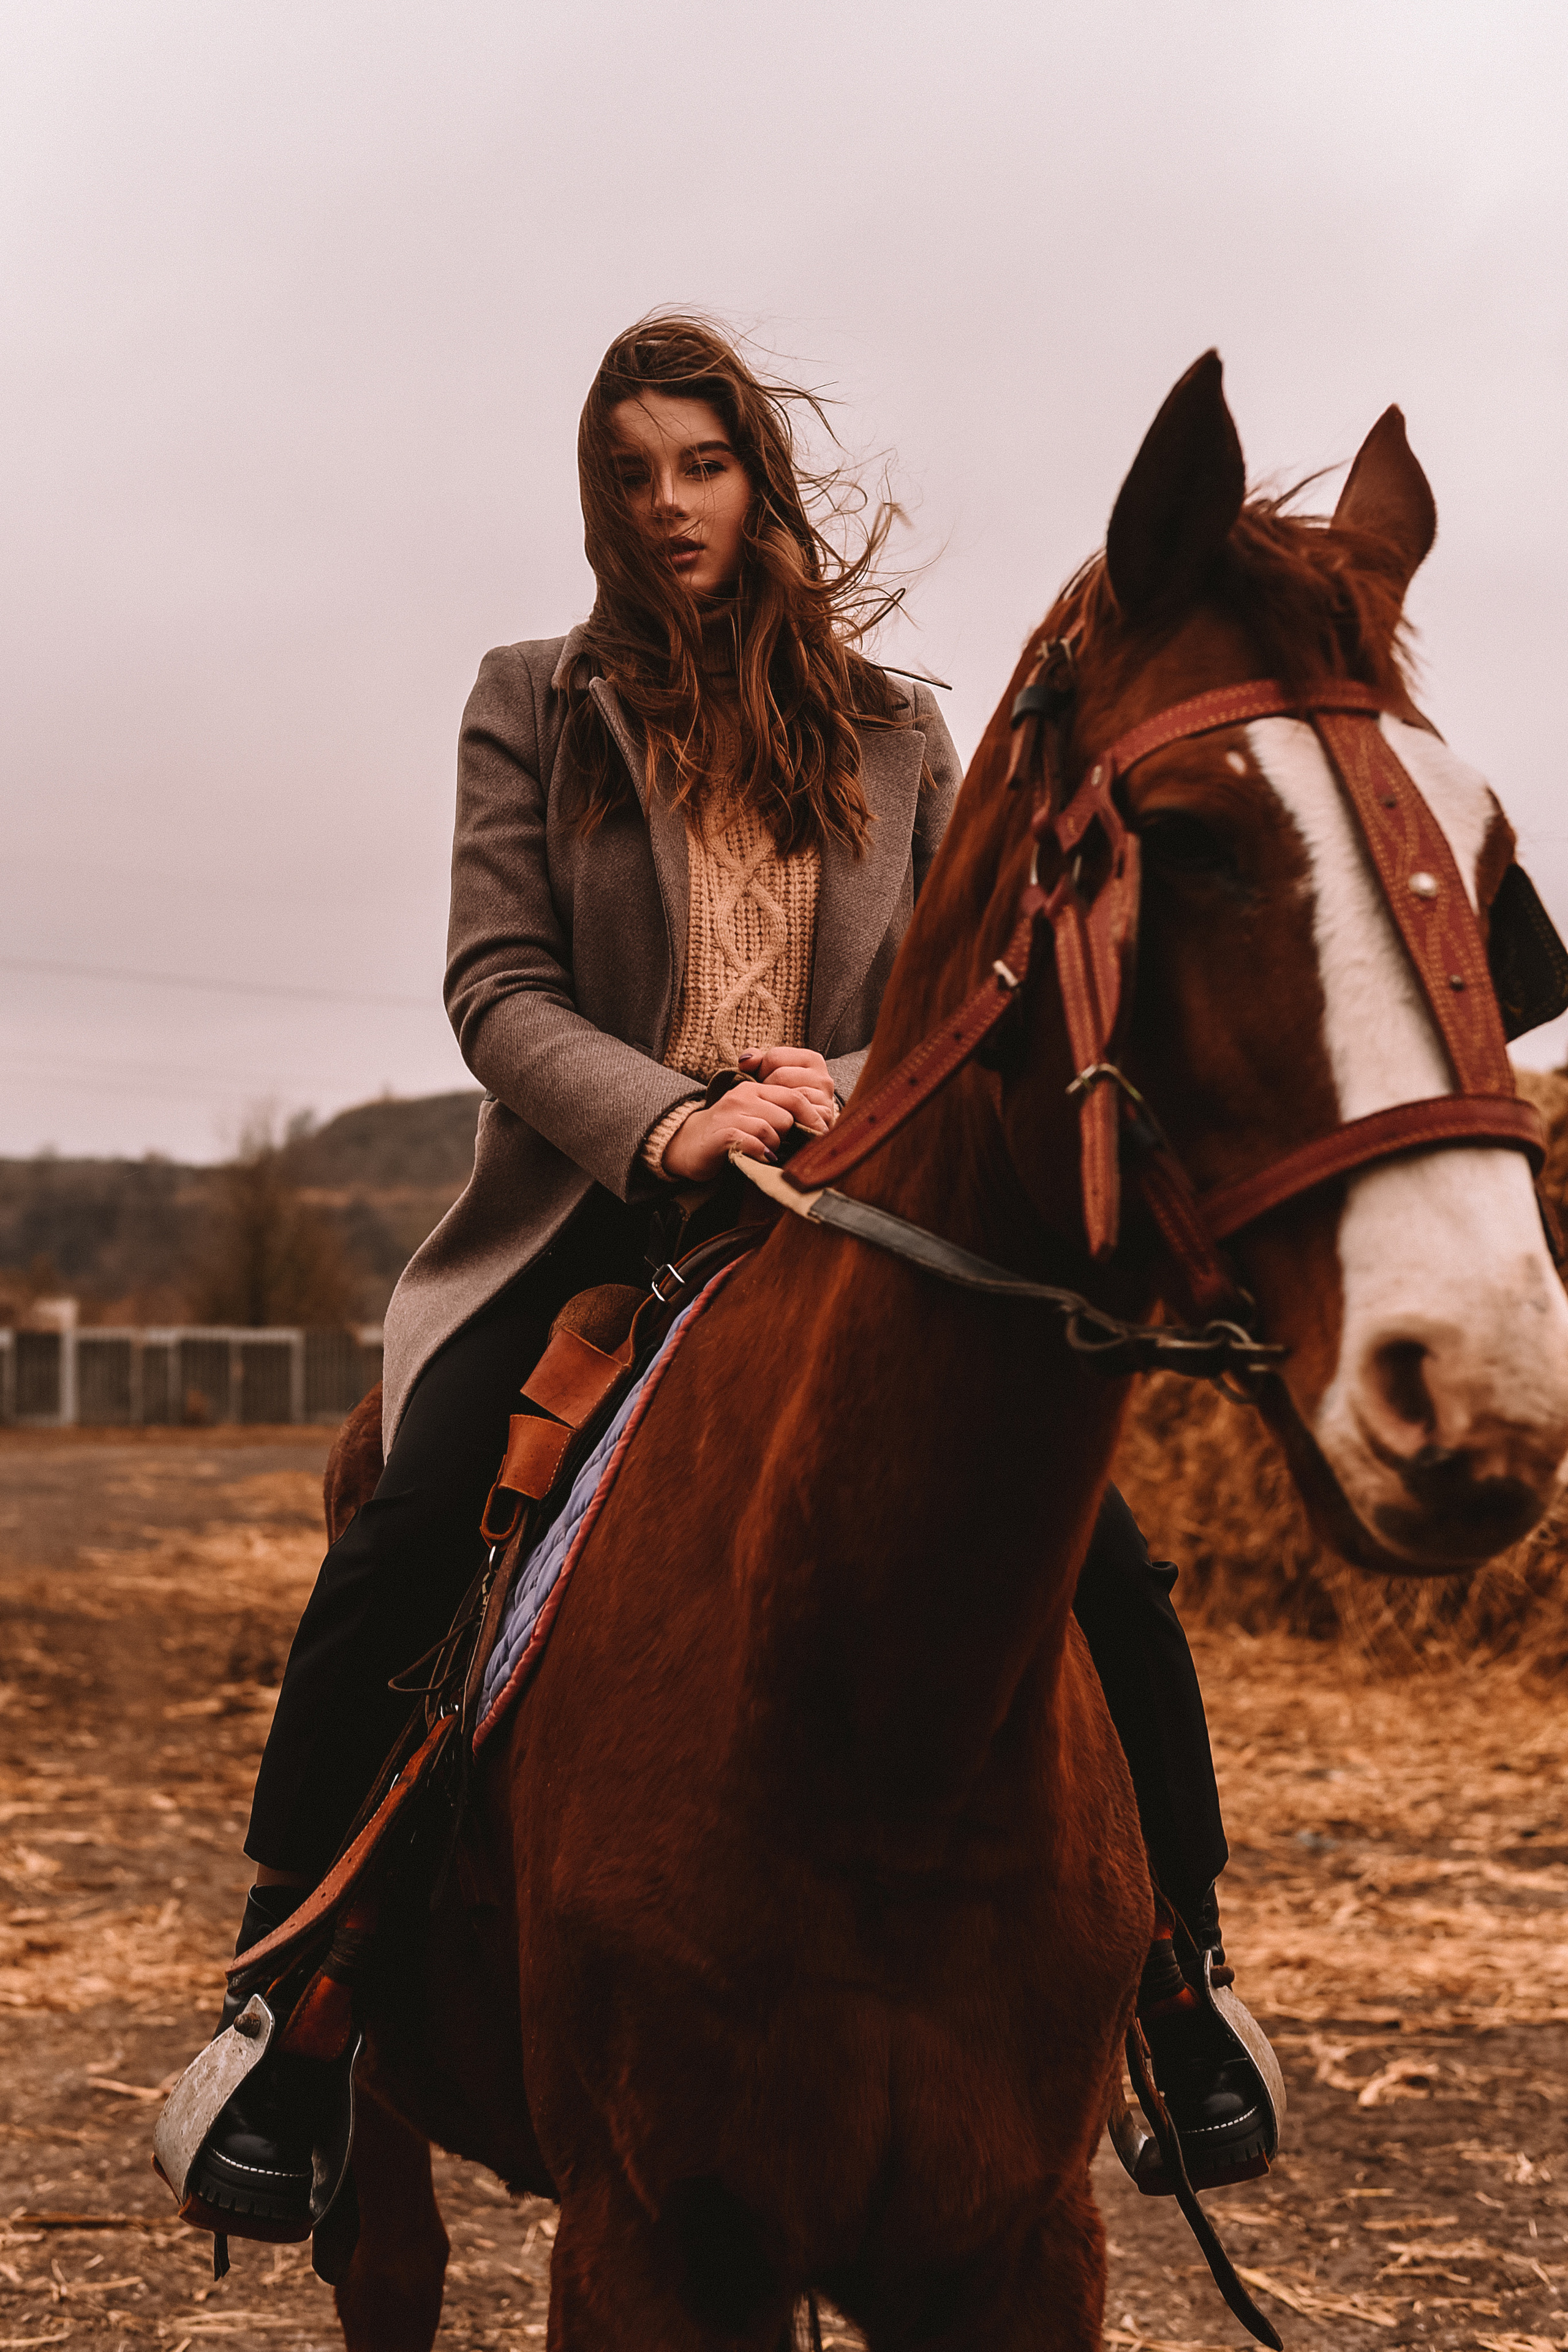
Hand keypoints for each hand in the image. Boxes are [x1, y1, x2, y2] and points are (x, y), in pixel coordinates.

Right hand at [661, 1046, 837, 1182]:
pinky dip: (760, 1152)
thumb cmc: (729, 1132)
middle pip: (786, 1115)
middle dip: (787, 1134)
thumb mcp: (754, 1114)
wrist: (688, 1144)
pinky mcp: (723, 1134)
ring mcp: (731, 1114)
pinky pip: (753, 1142)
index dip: (811, 1117)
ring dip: (772, 1146)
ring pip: (771, 1130)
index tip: (820, 1133)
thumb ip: (778, 1111)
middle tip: (776, 1144)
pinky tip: (758, 1156)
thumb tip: (814, 1123)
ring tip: (762, 1150)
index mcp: (754, 1089)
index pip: (794, 1096)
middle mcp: (743, 1097)